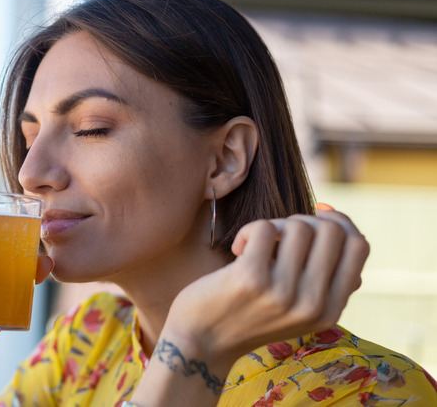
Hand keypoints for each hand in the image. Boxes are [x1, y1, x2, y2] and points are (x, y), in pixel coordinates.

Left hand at [164, 207, 369, 370]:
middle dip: (303, 221)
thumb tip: (337, 222)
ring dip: (273, 225)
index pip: (359, 246)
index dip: (340, 221)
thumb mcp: (296, 308)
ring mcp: (283, 293)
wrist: (200, 343)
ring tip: (254, 245)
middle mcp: (312, 305)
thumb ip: (323, 278)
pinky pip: (264, 227)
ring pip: (298, 226)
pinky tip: (236, 250)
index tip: (315, 216)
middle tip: (277, 236)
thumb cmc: (247, 315)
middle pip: (332, 230)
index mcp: (330, 311)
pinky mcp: (251, 279)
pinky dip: (247, 230)